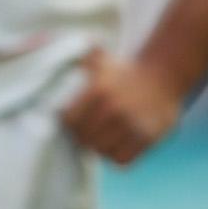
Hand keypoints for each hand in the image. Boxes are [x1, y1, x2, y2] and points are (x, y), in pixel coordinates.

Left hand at [59, 47, 185, 164]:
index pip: (68, 120)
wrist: (165, 74)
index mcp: (99, 90)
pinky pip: (122, 161)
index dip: (70, 121)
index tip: (75, 118)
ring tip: (105, 135)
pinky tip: (119, 142)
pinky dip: (118, 156)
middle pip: (84, 139)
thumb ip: (74, 59)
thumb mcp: (99, 58)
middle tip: (90, 128)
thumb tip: (42, 47)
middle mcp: (115, 108)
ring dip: (101, 147)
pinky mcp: (149, 138)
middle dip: (84, 135)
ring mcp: (133, 124)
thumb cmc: (124, 71)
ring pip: (102, 152)